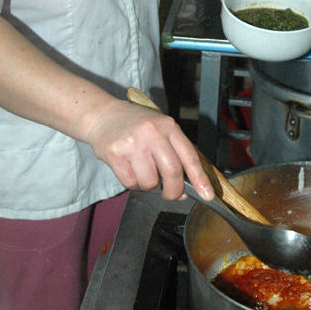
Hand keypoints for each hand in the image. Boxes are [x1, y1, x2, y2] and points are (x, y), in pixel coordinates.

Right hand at [85, 100, 213, 200]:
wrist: (103, 115)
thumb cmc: (135, 125)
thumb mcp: (160, 129)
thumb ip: (174, 153)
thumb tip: (185, 188)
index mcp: (168, 126)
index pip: (189, 156)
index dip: (200, 178)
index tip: (207, 194)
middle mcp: (152, 133)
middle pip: (172, 172)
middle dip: (174, 190)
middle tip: (171, 194)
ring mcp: (133, 144)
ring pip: (151, 182)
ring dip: (149, 185)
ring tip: (143, 171)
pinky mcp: (116, 154)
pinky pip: (131, 183)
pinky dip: (133, 183)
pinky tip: (130, 169)